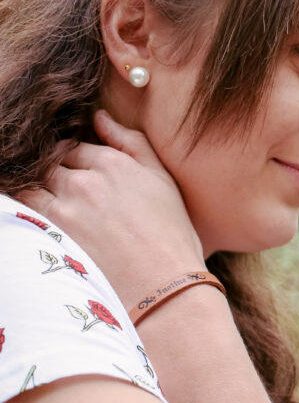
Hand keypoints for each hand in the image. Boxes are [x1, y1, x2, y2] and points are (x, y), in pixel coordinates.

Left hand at [19, 110, 205, 310]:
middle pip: (52, 163)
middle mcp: (86, 178)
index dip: (75, 160)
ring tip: (57, 206)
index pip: (76, 148)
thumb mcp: (163, 180)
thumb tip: (99, 116)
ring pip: (34, 182)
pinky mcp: (52, 230)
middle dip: (54, 172)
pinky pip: (23, 206)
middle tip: (67, 193)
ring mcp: (66, 204)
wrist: (165, 285)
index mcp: (115, 163)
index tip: (78, 175)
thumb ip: (132, 143)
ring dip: (38, 188)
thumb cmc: (172, 235)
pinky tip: (41, 217)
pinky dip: (24, 203)